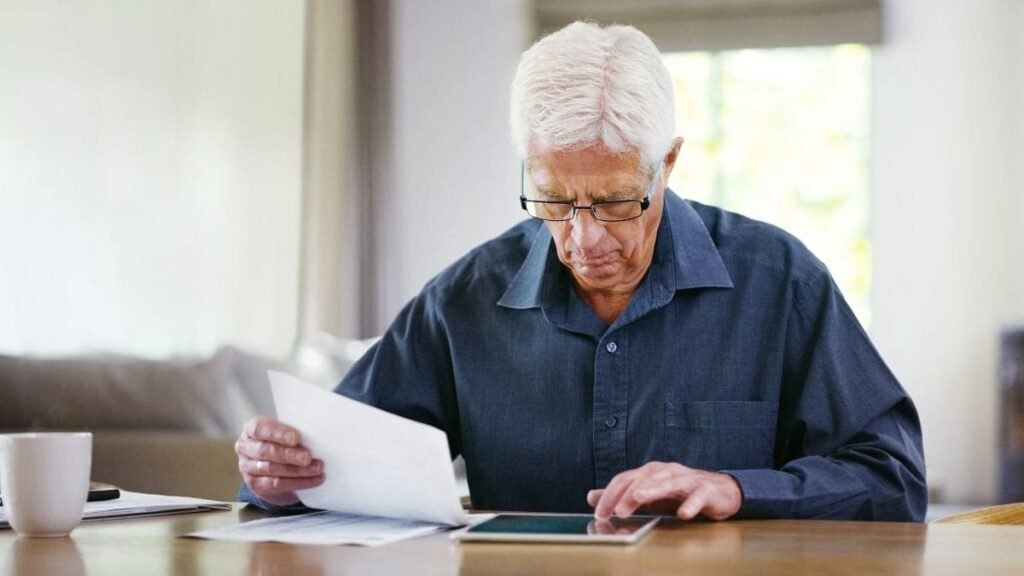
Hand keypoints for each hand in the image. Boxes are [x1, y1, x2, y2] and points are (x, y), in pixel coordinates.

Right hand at [235, 416, 324, 505]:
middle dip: (289, 455)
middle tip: (307, 457)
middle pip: (266, 451)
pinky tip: (314, 480)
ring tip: (316, 468)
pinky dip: (298, 482)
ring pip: (272, 469)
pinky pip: (277, 485)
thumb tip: (318, 433)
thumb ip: (295, 431)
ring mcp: (247, 467)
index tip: (295, 439)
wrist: (275, 467)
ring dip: (297, 470)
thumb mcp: (286, 432)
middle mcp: (245, 447)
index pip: (260, 429)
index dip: (278, 434)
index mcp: (252, 429)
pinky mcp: (255, 485)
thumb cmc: (283, 442)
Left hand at [587, 461, 741, 520]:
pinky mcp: (705, 490)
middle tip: (617, 511)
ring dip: (652, 490)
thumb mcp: (648, 494)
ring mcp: (686, 479)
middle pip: (643, 479)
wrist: (719, 491)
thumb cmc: (680, 492)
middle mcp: (666, 471)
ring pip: (667, 482)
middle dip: (628, 494)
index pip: (625, 479)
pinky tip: (683, 514)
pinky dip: (690, 504)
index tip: (599, 513)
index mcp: (650, 472)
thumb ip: (621, 495)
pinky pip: (697, 496)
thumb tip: (592, 496)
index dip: (611, 495)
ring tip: (639, 498)